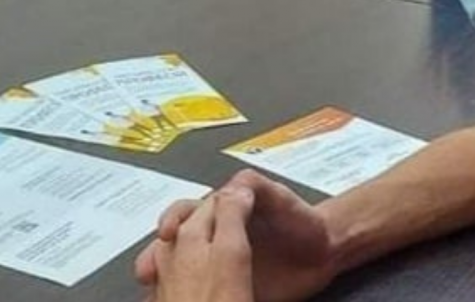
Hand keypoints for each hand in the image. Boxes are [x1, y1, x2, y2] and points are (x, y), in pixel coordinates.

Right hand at [137, 171, 334, 301]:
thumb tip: (229, 188)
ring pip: (183, 271)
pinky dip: (190, 296)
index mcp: (219, 214)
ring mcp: (221, 268)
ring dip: (167, 279)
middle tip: (148, 271)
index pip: (185, 213)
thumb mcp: (277, 194)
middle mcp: (214, 240)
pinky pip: (207, 294)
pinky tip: (181, 301)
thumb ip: (253, 185)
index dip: (172, 219)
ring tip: (157, 290)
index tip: (165, 232)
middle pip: (175, 245)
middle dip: (156, 256)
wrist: (326, 250)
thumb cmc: (299, 218)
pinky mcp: (233, 291)